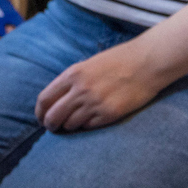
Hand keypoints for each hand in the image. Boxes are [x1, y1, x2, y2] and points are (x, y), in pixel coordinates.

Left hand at [34, 37, 173, 131]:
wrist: (147, 62)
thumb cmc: (119, 60)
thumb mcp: (89, 64)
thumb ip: (73, 81)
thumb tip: (57, 100)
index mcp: (73, 74)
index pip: (45, 99)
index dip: (40, 112)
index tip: (41, 117)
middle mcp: (81, 90)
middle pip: (53, 116)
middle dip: (50, 125)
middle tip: (52, 127)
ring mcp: (95, 103)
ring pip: (70, 124)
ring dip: (69, 126)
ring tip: (74, 122)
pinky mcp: (109, 114)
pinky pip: (89, 127)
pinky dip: (86, 126)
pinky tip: (91, 120)